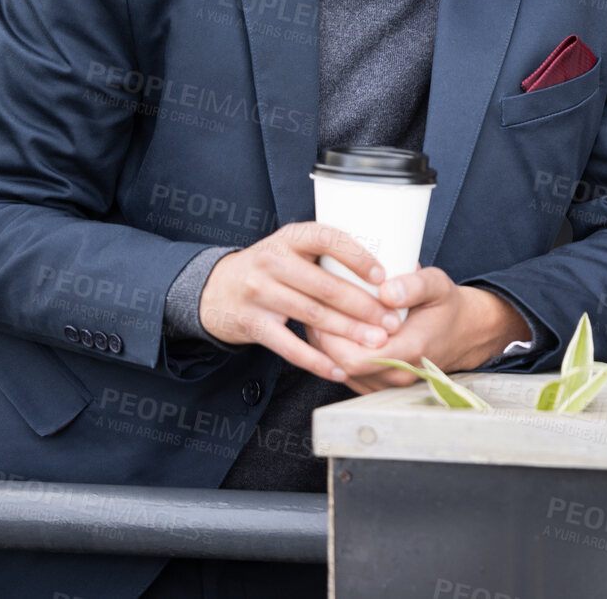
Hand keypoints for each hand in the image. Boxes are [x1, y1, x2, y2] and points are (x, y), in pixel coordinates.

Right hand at [199, 221, 399, 381]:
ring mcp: (258, 292)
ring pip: (312, 316)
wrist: (215, 290)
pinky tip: (339, 369)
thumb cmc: (272, 268)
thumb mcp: (293, 247)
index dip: (357, 257)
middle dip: (364, 306)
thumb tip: (385, 271)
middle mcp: (272, 261)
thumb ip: (327, 253)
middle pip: (325, 286)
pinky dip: (316, 361)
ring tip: (377, 343)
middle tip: (392, 321)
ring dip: (348, 332)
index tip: (384, 277)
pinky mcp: (251, 324)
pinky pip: (289, 346)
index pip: (328, 239)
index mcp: (290, 237)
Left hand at [311, 267, 532, 393]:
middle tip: (313, 306)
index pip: (355, 357)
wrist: (461, 333)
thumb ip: (413, 285)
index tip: (323, 306)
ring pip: (340, 371)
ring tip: (318, 314)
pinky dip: (334, 353)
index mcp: (410, 352)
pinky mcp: (378, 385)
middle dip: (323, 337)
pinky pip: (347, 374)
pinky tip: (330, 330)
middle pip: (342, 365)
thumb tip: (385, 291)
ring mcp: (387, 385)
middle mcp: (397, 376)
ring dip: (326, 346)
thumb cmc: (445, 307)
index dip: (333, 335)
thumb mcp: (437, 285)